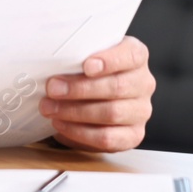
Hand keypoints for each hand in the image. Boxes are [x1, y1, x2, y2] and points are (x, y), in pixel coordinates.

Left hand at [39, 35, 154, 151]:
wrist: (88, 95)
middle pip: (117, 87)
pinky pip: (108, 138)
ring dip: (75, 112)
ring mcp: (140, 110)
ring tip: (49, 108)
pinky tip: (60, 124)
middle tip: (52, 88)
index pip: (132, 55)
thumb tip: (53, 59)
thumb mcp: (82, 54)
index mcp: (136, 56)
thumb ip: (76, 53)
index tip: (86, 66)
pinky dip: (80, 132)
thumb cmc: (83, 69)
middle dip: (80, 88)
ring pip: (112, 113)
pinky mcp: (133, 135)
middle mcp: (143, 83)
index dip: (110, 61)